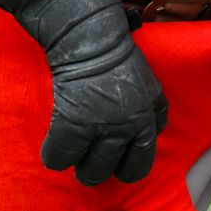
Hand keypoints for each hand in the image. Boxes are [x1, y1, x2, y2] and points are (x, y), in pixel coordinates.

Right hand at [0, 0, 168, 185]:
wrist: (89, 38)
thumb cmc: (117, 55)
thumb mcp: (148, 82)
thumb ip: (154, 108)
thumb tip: (157, 129)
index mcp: (147, 118)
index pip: (143, 161)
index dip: (127, 167)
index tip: (116, 163)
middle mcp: (129, 127)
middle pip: (114, 172)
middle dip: (100, 170)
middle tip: (88, 160)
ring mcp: (102, 128)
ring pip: (89, 172)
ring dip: (78, 165)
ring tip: (72, 152)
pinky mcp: (73, 125)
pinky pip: (58, 159)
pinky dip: (53, 155)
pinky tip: (53, 145)